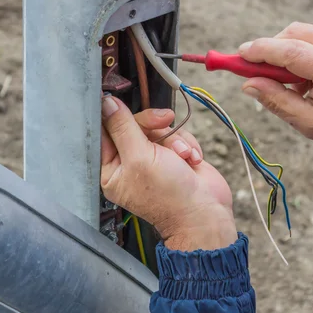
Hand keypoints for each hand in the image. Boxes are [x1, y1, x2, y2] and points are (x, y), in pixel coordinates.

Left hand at [100, 96, 237, 250]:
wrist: (206, 211)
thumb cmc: (169, 195)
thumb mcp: (140, 157)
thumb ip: (123, 127)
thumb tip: (107, 103)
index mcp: (113, 170)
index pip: (107, 132)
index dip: (116, 115)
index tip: (123, 100)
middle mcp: (131, 163)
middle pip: (135, 125)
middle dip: (153, 125)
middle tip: (165, 121)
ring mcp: (154, 159)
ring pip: (159, 128)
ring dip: (175, 138)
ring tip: (183, 156)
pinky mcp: (174, 156)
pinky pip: (177, 135)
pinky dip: (186, 144)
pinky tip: (191, 160)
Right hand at [238, 22, 312, 151]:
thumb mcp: (310, 124)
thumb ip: (277, 101)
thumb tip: (248, 84)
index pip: (289, 49)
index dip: (260, 50)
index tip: (239, 55)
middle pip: (294, 33)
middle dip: (271, 49)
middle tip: (258, 73)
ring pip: (303, 32)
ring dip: (286, 51)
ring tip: (291, 83)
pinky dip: (302, 51)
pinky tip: (306, 77)